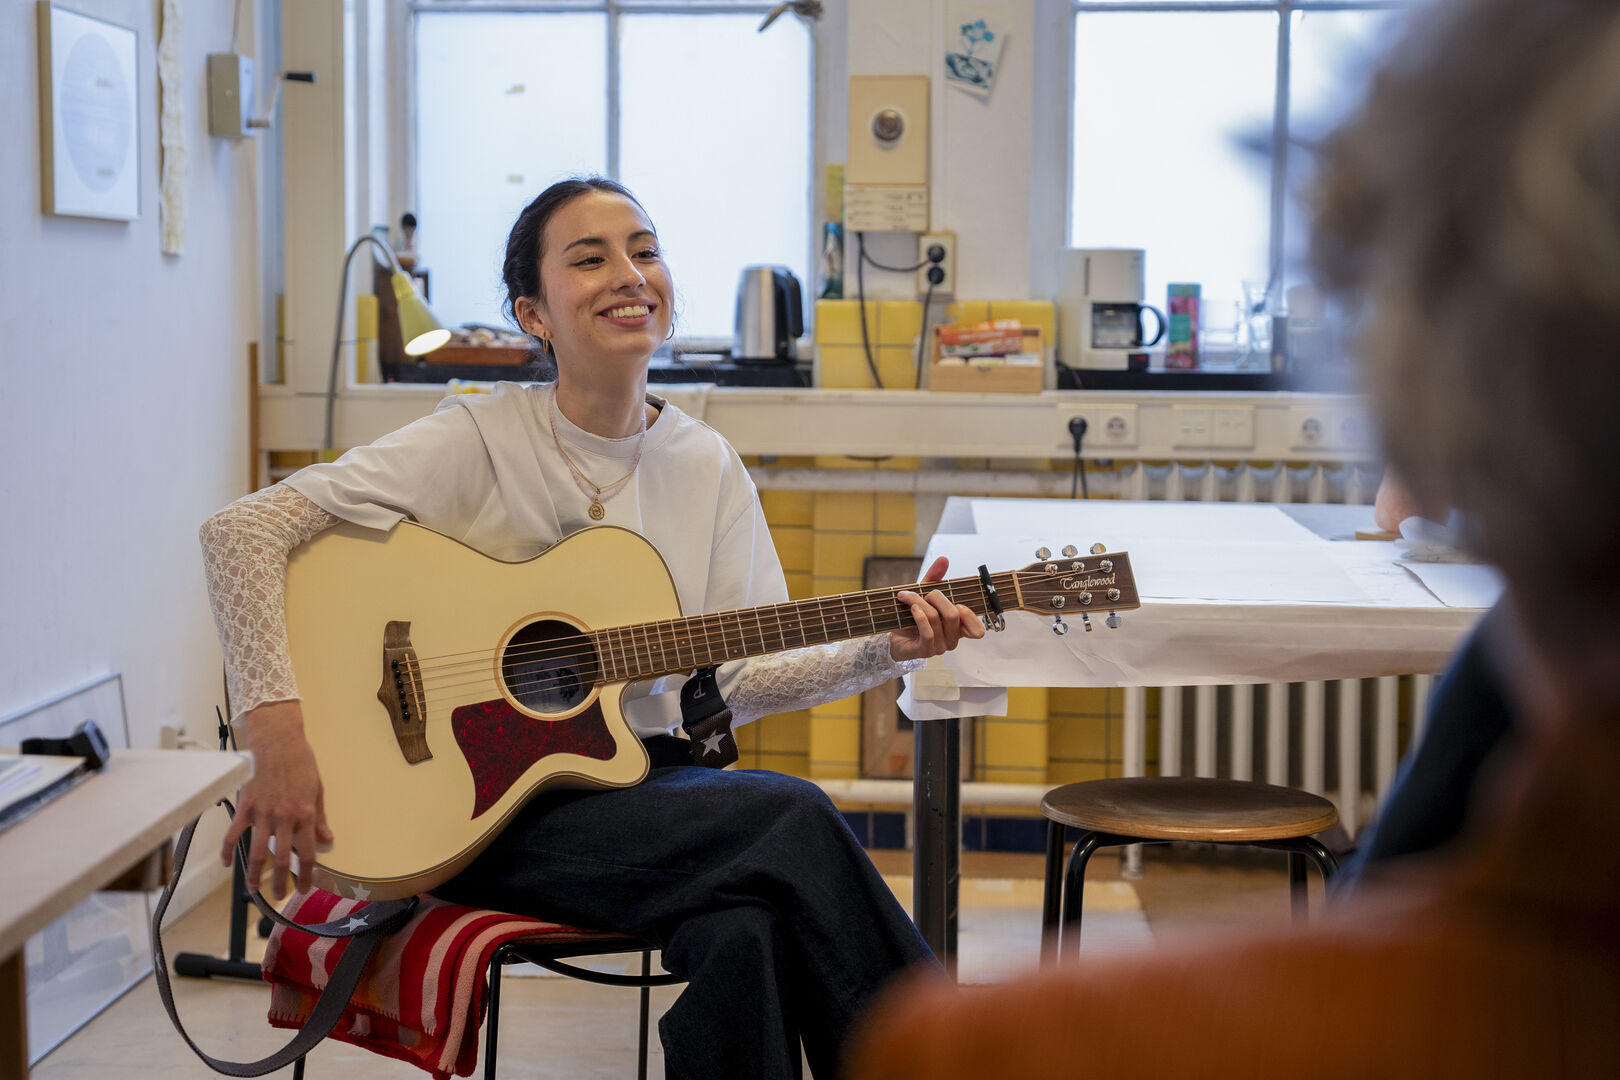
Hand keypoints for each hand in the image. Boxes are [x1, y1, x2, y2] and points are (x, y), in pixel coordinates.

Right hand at [220, 700, 332, 899]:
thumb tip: (328, 839)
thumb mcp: (317, 790)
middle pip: (281, 858)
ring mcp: (263, 814)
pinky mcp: (245, 807)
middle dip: (280, 882)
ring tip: (254, 890)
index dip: (305, 874)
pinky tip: (226, 864)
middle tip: (279, 898)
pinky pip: (233, 834)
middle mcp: (284, 818)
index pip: (306, 853)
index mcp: (304, 815)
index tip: (304, 889)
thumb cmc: (301, 764)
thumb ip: (320, 817)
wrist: (278, 743)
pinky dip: (227, 850)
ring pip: (257, 852)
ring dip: (255, 875)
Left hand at [890, 556, 986, 662]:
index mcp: (957, 629)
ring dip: (919, 602)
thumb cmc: (911, 616)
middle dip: (937, 597)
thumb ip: (935, 578)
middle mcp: (951, 640)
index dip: (970, 616)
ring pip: (936, 619)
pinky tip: (912, 608)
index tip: (957, 604)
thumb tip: (944, 559)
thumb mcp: (924, 594)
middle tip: (925, 594)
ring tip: (907, 597)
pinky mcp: (923, 651)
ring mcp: (938, 647)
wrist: (891, 635)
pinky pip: (927, 632)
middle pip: (953, 615)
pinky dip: (919, 616)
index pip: (977, 631)